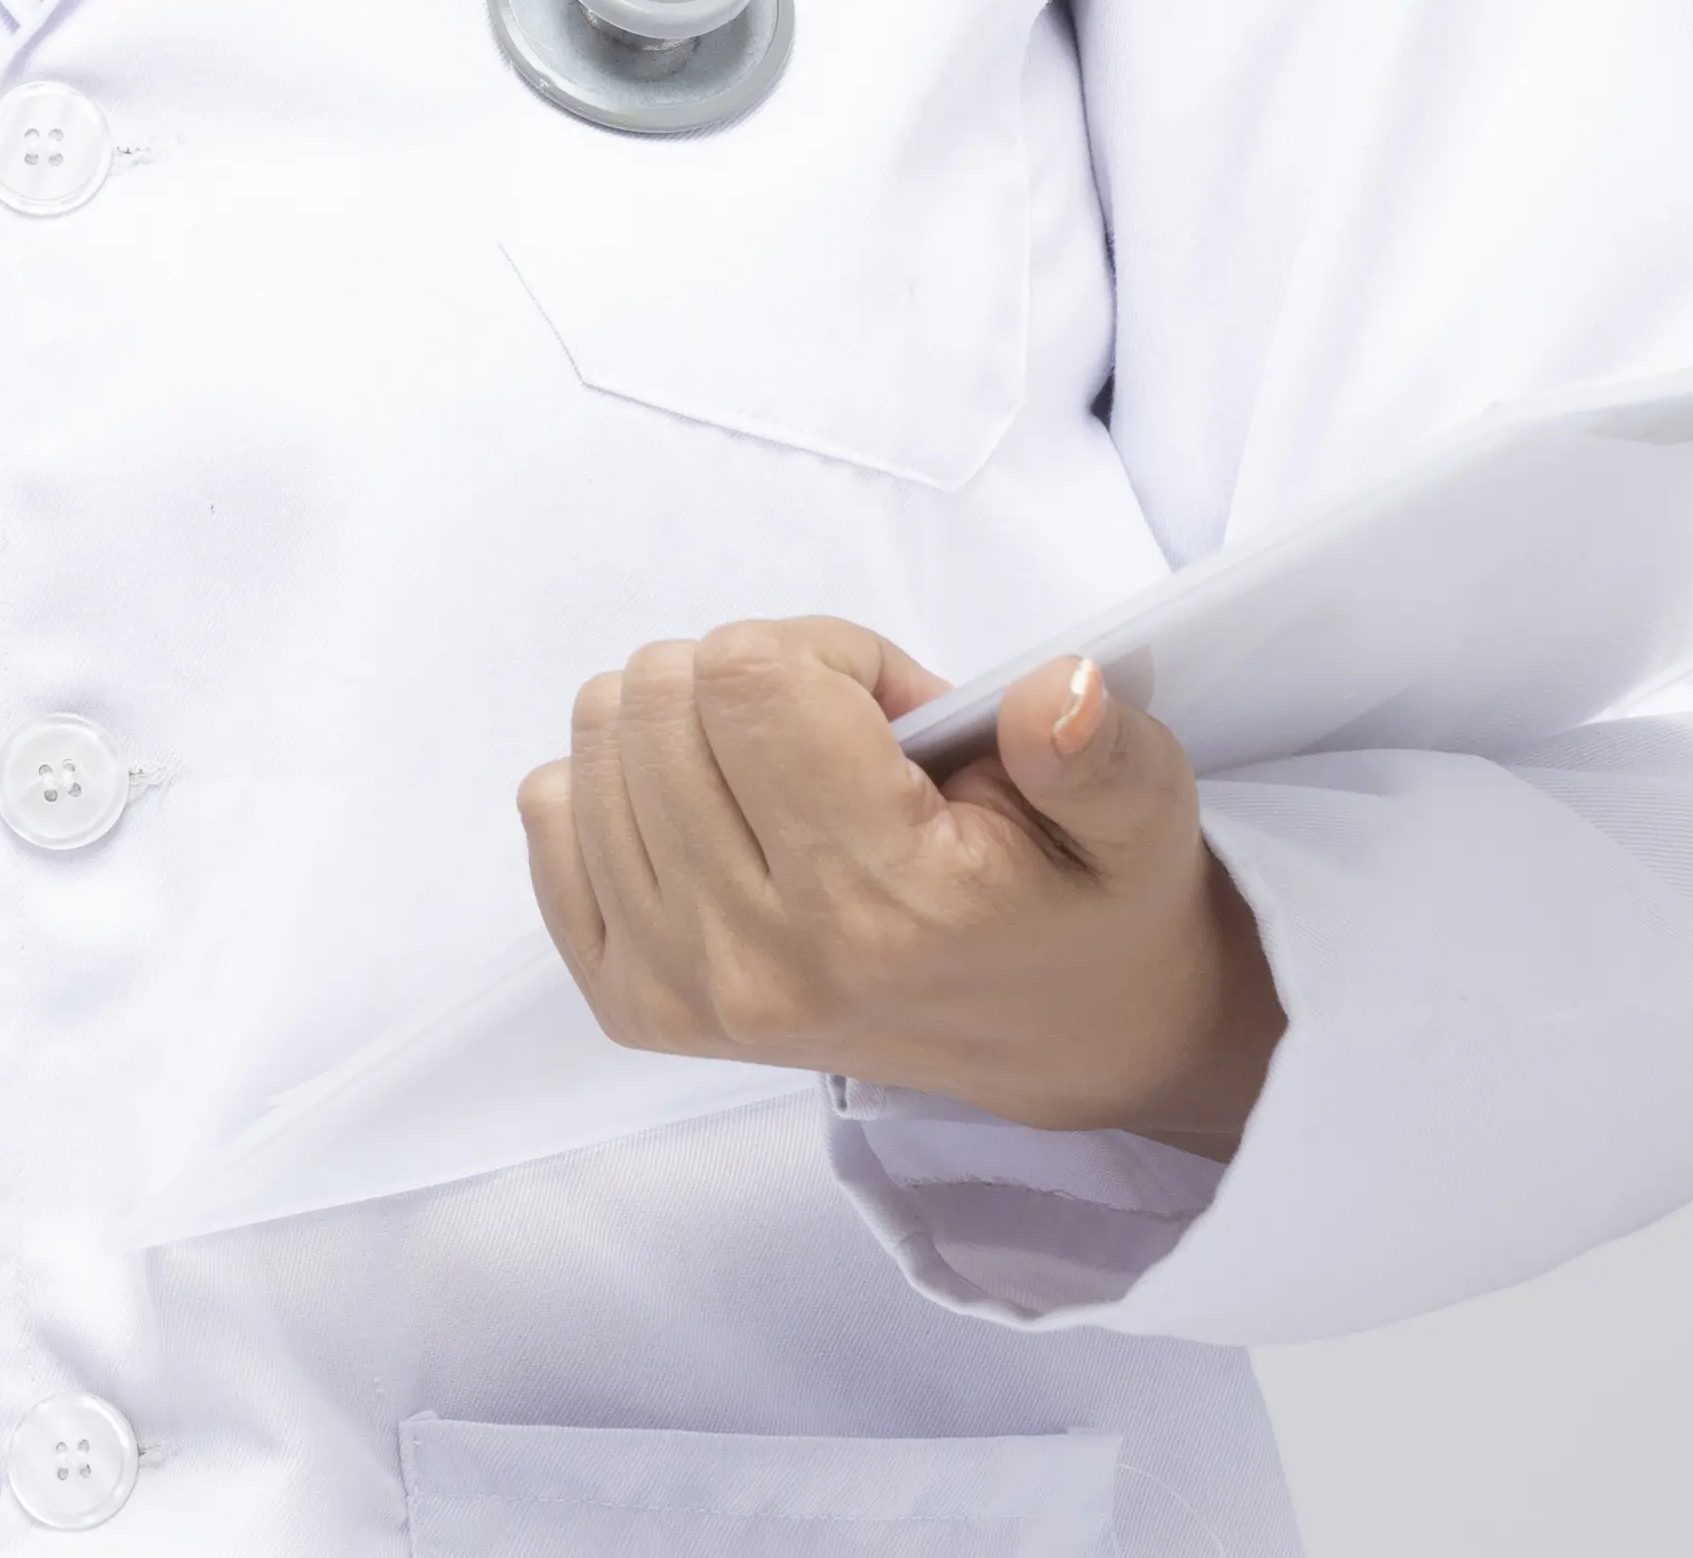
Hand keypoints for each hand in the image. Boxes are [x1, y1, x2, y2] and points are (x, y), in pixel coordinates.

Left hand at [520, 619, 1279, 1151]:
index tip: (891, 712)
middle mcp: (761, 961)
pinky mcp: (630, 1003)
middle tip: (845, 746)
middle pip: (661, 694)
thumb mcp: (1142, 817)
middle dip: (758, 679)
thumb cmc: (1077, 904)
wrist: (1052, 1040)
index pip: (751, 676)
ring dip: (691, 724)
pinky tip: (721, 818)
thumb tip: (1055, 692)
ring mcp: (681, 990)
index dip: (826, 652)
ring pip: (599, 736)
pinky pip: (550, 812)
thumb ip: (1099, 751)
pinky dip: (623, 783)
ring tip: (793, 785)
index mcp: (881, 904)